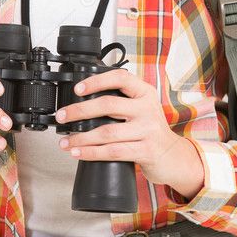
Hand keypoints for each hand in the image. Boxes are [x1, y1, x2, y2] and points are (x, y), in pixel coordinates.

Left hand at [54, 67, 203, 190]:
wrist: (174, 157)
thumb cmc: (151, 132)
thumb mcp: (142, 109)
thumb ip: (122, 101)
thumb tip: (84, 101)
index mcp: (145, 93)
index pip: (120, 78)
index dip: (96, 81)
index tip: (77, 89)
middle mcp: (147, 108)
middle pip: (108, 105)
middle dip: (79, 111)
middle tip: (62, 116)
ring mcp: (148, 130)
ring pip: (107, 132)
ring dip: (81, 138)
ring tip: (65, 141)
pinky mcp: (146, 151)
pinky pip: (113, 151)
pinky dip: (92, 153)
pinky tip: (79, 153)